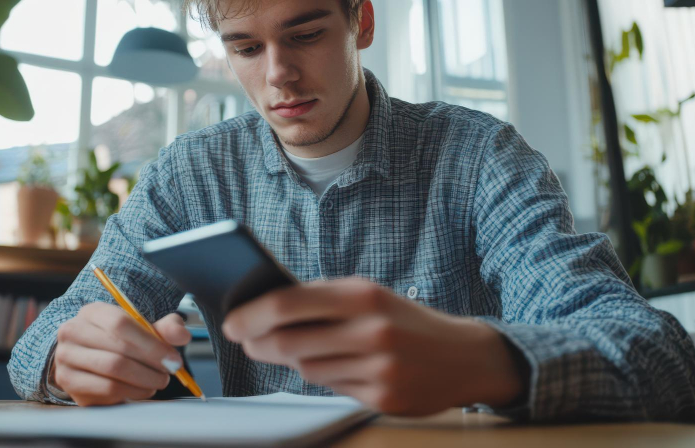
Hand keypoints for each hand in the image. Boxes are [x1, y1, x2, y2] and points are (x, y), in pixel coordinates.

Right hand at [53, 302, 189, 405]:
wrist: (89, 356)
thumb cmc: (120, 340)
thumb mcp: (143, 328)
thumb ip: (165, 328)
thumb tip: (182, 336)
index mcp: (92, 312)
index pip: (120, 324)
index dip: (151, 344)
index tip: (173, 358)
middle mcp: (72, 333)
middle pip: (118, 352)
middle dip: (151, 365)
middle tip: (170, 372)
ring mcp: (67, 359)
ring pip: (113, 374)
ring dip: (144, 381)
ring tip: (158, 381)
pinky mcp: (69, 383)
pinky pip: (106, 391)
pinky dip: (131, 392)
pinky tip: (142, 389)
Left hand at [221, 278, 522, 415]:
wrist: (464, 355)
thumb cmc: (404, 319)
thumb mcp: (369, 295)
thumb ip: (322, 300)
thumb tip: (264, 309)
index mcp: (363, 295)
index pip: (289, 303)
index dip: (252, 314)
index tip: (230, 320)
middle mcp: (371, 330)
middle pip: (290, 341)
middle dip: (258, 342)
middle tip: (244, 339)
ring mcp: (378, 367)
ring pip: (306, 368)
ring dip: (290, 359)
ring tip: (285, 348)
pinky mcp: (383, 398)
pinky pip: (331, 389)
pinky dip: (323, 377)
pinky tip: (327, 365)